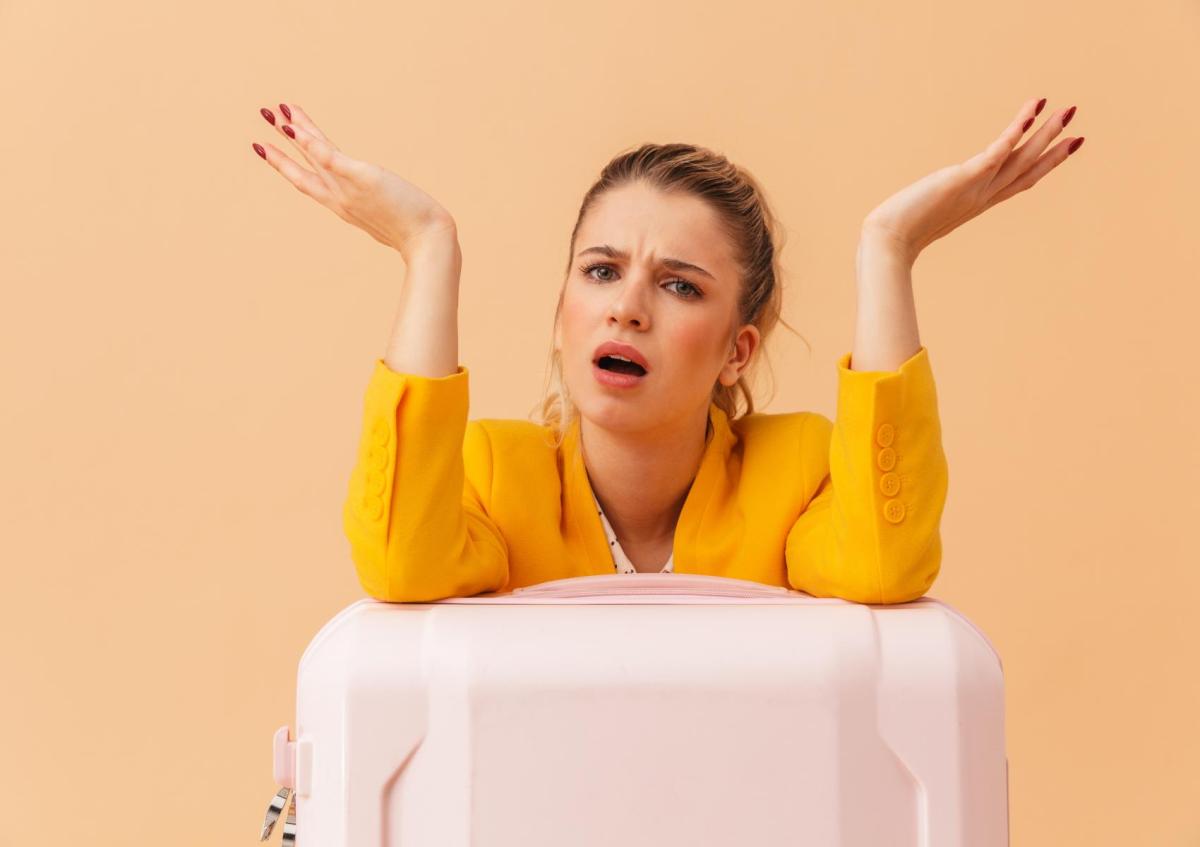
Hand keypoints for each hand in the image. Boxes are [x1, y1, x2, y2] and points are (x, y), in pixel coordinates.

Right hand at [253, 103, 457, 256]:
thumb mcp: (388, 219)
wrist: (428, 242)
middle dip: (279, 145)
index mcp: (343, 205)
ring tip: (274, 112)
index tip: (268, 149)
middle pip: (302, 167)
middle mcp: (340, 197)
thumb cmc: (415, 233)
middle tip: (263, 117)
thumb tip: (381, 205)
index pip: (308, 181)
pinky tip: (295, 127)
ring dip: (293, 132)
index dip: (286, 165)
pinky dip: (311, 143)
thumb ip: (377, 208)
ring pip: (314, 156)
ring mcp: (348, 188)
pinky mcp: (362, 179)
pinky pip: (330, 158)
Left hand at [861, 97, 1084, 264]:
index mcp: (976, 203)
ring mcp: (975, 188)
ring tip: (1065, 111)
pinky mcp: (963, 179)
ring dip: (1044, 134)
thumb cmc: (894, 233)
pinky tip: (1029, 112)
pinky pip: (996, 152)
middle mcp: (982, 197)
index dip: (1042, 165)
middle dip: (1053, 146)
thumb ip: (930, 207)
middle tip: (1076, 123)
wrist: (886, 244)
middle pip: (1027, 169)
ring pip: (1020, 158)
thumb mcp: (921, 215)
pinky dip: (1014, 132)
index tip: (1064, 148)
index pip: (1017, 182)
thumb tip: (919, 208)